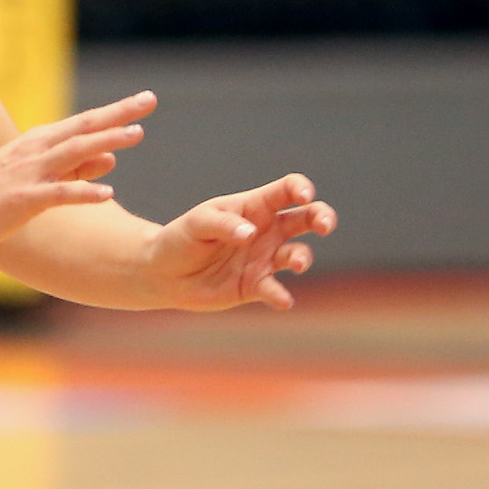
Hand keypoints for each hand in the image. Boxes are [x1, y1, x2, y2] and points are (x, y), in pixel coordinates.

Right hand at [0, 92, 152, 251]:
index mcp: (39, 142)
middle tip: (149, 100)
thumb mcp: (37, 175)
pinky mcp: (24, 199)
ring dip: (106, 142)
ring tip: (136, 135)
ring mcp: (30, 173)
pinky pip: (59, 194)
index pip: (85, 122)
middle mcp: (36, 150)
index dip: (116, 110)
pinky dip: (84, 191)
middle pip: (84, 127)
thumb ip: (76, 167)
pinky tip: (108, 194)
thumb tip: (112, 159)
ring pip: (74, 152)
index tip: (145, 100)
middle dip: (118, 113)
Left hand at [145, 174, 337, 311]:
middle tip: (324, 225)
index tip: (305, 196)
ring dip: (302, 257)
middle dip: (322, 217)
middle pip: (305, 218)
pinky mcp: (255, 286)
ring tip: (295, 263)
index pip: (286, 191)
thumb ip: (223, 224)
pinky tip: (283, 300)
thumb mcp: (197, 223)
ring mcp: (264, 259)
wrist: (164, 273)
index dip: (300, 189)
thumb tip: (250, 233)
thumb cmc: (181, 238)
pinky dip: (280, 295)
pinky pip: (274, 289)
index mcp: (254, 206)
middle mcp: (267, 231)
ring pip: (297, 254)